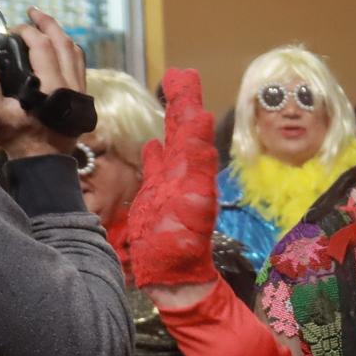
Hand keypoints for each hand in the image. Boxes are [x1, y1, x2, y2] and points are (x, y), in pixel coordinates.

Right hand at [0, 8, 85, 159]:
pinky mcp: (83, 95)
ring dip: (60, 34)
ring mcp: (80, 89)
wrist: (45, 160)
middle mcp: (71, 84)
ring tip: (43, 24)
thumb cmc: (19, 138)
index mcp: (52, 87)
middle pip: (64, 43)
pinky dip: (69, 49)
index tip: (11, 30)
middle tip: (32, 11)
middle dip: (47, 23)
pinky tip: (57, 44)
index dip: (27, 31)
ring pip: (76, 52)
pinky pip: (80, 64)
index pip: (42, 46)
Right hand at [130, 70, 220, 302]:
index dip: (189, 105)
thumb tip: (203, 125)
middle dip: (182, 102)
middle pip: (185, 132)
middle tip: (180, 74)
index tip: (186, 78)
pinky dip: (156, 153)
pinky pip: (157, 170)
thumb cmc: (182, 250)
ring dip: (172, 120)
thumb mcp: (191, 206)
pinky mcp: (158, 200)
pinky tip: (152, 143)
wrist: (176, 281)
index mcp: (194, 174)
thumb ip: (196, 166)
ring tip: (170, 95)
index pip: (193, 131)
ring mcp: (171, 187)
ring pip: (172, 145)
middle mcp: (185, 176)